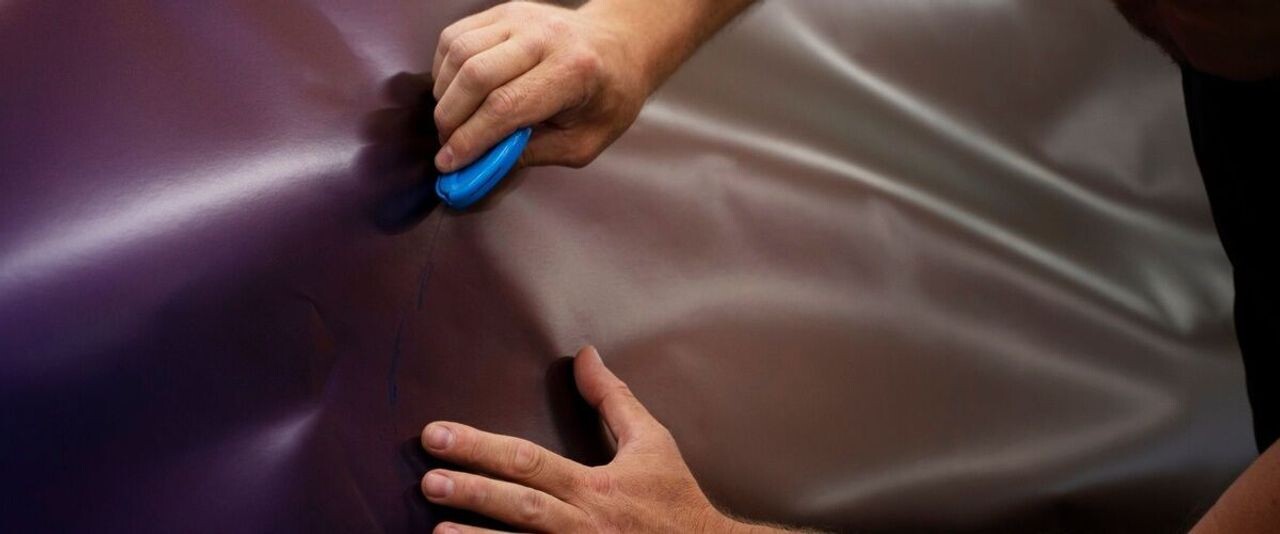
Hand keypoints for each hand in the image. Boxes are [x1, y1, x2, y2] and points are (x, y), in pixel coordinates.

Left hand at [419, 346, 783, 532]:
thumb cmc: (675, 501)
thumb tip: (584, 355)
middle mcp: (582, 525)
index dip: (480, 447)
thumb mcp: (652, 442)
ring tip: (436, 533)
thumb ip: (612, 399)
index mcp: (594, 487)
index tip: (438, 435)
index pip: (527, 461)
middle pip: (519, 506)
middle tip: (428, 480)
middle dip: (471, 492)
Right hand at [430, 2, 651, 170]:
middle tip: (448, 146)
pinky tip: (456, 92)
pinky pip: (455, 37)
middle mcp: (545, 36)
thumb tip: (480, 166)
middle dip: (451, 118)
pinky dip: (445, 69)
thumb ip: (532, 155)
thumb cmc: (607, 99)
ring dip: (444, 94)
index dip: (471, 139)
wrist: (620, 47)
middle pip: (476, 76)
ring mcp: (521, 17)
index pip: (506, 106)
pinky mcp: (504, 11)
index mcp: (573, 71)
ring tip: (452, 121)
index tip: (449, 163)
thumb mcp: (583, 143)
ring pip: (459, 53)